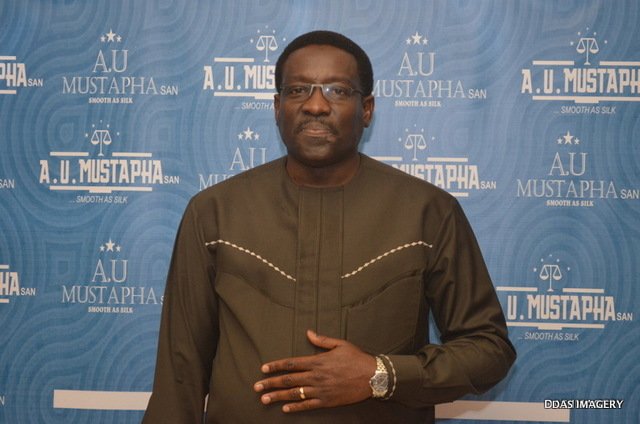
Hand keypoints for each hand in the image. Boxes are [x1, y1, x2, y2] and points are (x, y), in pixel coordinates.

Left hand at [253, 329, 375, 412]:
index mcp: (317, 361)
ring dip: (278, 396)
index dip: (276, 366)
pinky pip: (307, 405)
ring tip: (264, 399)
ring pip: (294, 393)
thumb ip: (322, 340)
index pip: (291, 363)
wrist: (373, 376)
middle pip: (288, 379)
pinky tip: (285, 408)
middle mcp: (316, 376)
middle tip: (256, 386)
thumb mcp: (340, 344)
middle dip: (270, 383)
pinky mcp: (327, 401)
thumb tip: (308, 332)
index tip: (263, 369)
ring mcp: (320, 390)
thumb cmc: (357, 358)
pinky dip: (295, 407)